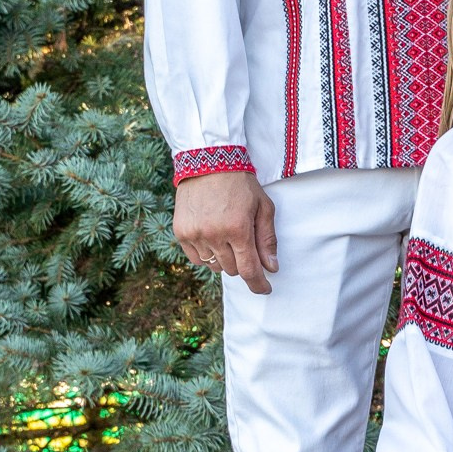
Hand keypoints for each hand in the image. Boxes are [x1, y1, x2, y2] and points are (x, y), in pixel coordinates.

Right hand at [173, 172, 278, 294]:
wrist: (208, 161)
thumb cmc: (241, 184)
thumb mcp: (263, 206)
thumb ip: (267, 239)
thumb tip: (271, 268)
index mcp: (238, 229)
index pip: (249, 269)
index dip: (258, 284)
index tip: (265, 289)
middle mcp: (214, 235)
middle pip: (232, 269)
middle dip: (243, 262)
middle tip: (245, 243)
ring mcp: (195, 235)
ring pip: (214, 266)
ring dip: (225, 258)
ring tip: (227, 236)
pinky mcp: (181, 233)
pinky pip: (197, 259)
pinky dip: (207, 254)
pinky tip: (212, 238)